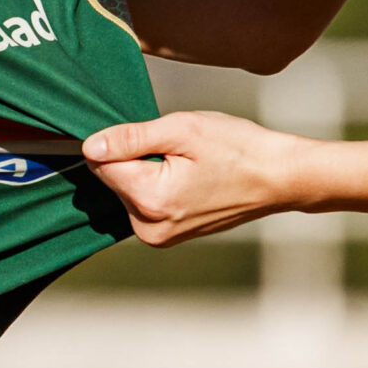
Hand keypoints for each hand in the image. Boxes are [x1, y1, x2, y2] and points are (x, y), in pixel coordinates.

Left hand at [80, 109, 318, 245]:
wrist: (277, 178)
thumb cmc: (237, 149)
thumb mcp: (183, 130)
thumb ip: (131, 138)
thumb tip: (89, 147)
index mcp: (149, 200)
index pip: (101, 163)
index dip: (122, 141)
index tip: (155, 136)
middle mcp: (148, 227)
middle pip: (112, 179)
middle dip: (135, 158)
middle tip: (178, 150)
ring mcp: (158, 236)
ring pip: (126, 190)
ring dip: (145, 171)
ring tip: (186, 164)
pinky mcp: (166, 237)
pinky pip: (142, 203)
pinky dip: (155, 186)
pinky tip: (186, 177)